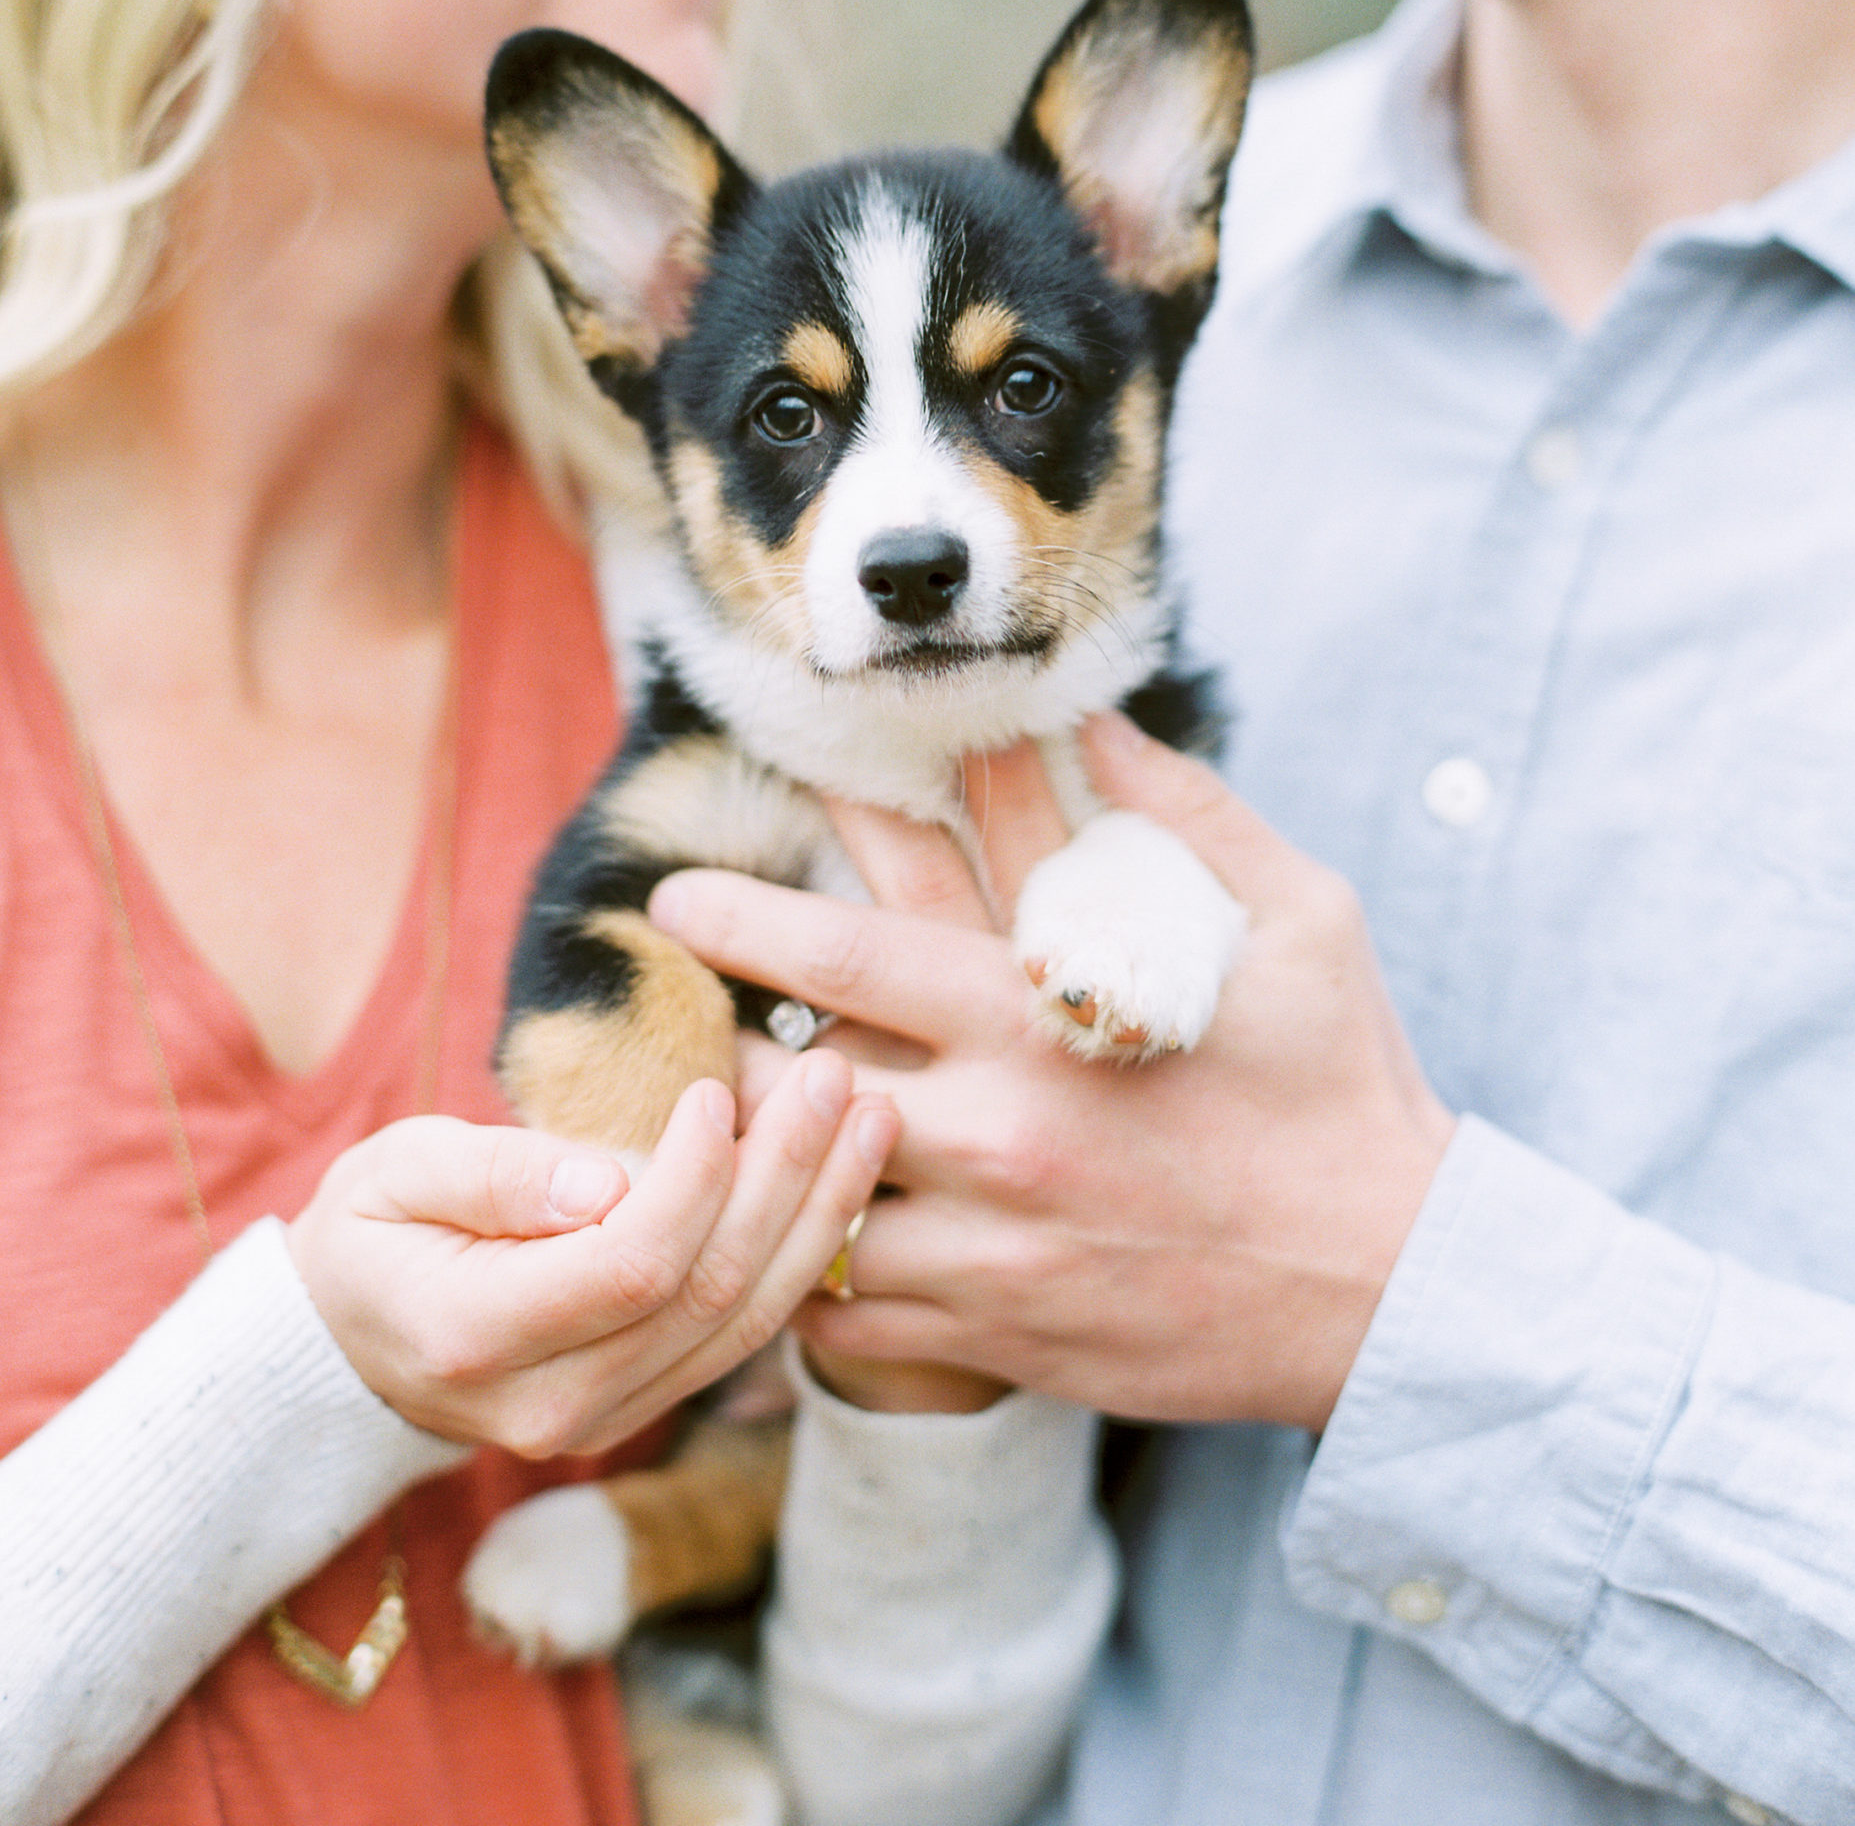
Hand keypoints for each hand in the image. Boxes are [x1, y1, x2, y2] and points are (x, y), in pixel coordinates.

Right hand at [286, 1054, 895, 1456]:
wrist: (356, 1340)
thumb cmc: (372, 1231)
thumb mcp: (391, 1173)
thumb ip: (493, 1174)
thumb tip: (606, 1179)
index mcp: (476, 1339)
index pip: (629, 1266)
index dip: (694, 1178)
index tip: (716, 1088)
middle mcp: (553, 1405)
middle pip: (707, 1293)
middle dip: (786, 1177)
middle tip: (834, 1075)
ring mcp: (606, 1419)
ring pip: (746, 1321)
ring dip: (819, 1213)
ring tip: (870, 1116)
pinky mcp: (646, 1405)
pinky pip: (743, 1333)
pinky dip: (802, 1254)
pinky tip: (843, 1180)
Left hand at [651, 715, 1454, 1432]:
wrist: (1395, 1290)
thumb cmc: (1344, 1089)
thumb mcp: (1300, 921)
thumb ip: (1189, 811)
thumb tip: (1095, 720)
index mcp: (1043, 1022)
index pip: (844, 954)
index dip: (743, 916)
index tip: (676, 896)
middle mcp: (995, 1138)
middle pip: (787, 1090)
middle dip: (707, 1051)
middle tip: (668, 1025)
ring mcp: (990, 1255)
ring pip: (801, 1213)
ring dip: (756, 1171)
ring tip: (713, 1140)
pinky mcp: (1002, 1343)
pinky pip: (849, 1326)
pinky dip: (808, 1283)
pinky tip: (799, 1245)